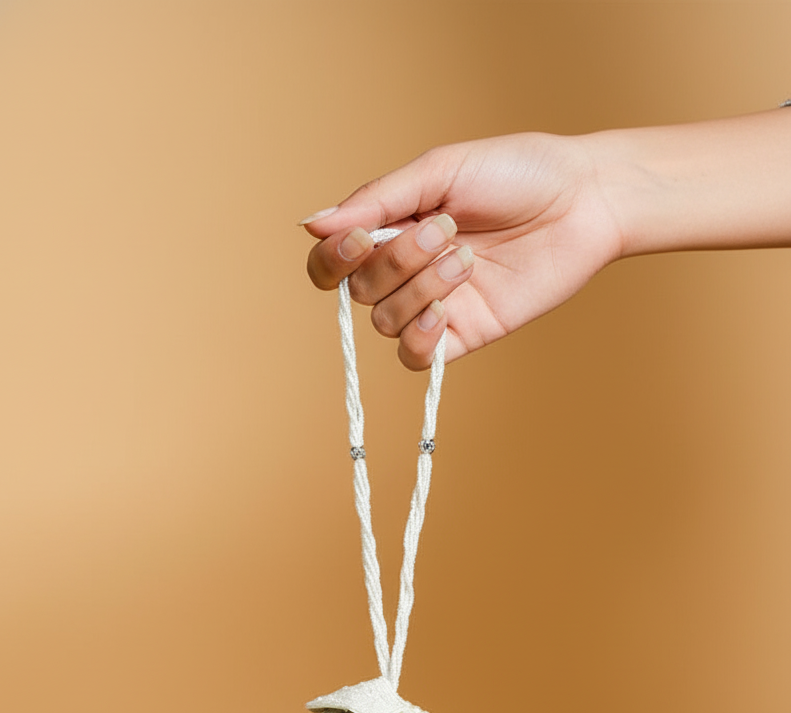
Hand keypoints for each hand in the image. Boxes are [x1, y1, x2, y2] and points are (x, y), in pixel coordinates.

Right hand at [301, 132, 622, 369]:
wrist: (584, 200)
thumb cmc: (518, 173)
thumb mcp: (441, 171)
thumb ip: (377, 200)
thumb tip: (312, 225)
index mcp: (393, 227)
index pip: (332, 263)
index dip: (331, 260)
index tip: (356, 239)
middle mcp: (407, 270)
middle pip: (360, 291)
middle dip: (397, 260)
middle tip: (446, 230)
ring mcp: (436, 305)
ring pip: (386, 321)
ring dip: (421, 287)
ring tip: (467, 258)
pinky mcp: (465, 334)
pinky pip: (416, 357)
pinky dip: (419, 338)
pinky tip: (443, 312)